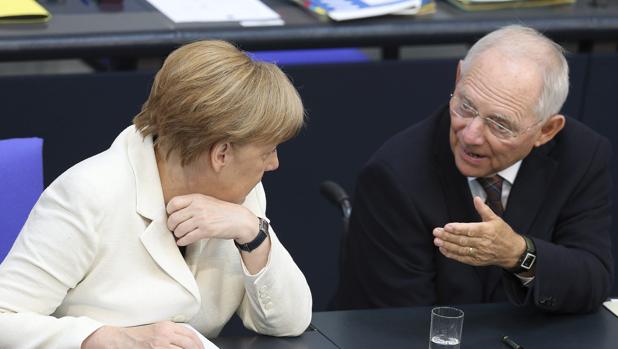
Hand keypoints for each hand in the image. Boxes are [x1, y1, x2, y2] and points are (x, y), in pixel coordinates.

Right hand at [81, 321, 203, 348]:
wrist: (116, 340)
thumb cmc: (135, 336)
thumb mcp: (155, 330)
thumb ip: (170, 334)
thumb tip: (186, 342)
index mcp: (167, 326)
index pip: (190, 334)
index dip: (198, 343)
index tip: (201, 348)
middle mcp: (165, 334)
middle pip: (189, 344)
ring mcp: (159, 345)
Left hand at [166, 193, 258, 245]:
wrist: (239, 220)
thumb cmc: (223, 211)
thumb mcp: (207, 201)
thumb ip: (192, 203)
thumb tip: (175, 211)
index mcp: (196, 198)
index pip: (173, 203)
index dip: (169, 211)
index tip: (171, 215)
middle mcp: (197, 208)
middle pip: (173, 218)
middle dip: (171, 225)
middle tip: (174, 228)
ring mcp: (202, 219)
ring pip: (179, 229)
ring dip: (178, 234)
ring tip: (180, 235)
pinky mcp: (206, 231)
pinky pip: (187, 238)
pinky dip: (182, 241)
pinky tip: (183, 241)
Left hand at [432, 196, 525, 268]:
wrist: (513, 252)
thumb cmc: (503, 233)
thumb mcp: (496, 219)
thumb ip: (484, 209)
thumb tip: (476, 198)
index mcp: (487, 231)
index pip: (470, 230)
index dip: (457, 229)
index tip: (446, 226)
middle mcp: (483, 243)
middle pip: (463, 240)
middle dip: (448, 237)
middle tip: (436, 232)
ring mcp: (480, 253)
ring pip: (461, 250)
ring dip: (447, 246)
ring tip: (437, 241)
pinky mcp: (477, 261)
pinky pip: (463, 258)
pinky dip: (452, 255)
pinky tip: (443, 250)